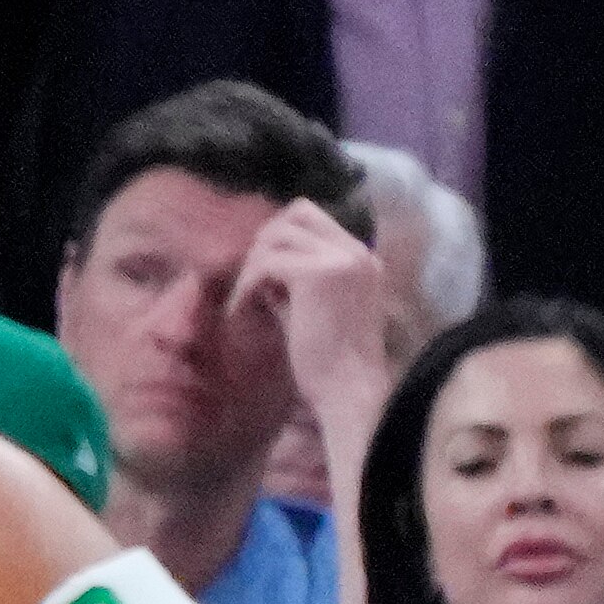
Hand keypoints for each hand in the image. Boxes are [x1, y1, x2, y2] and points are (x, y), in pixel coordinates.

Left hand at [229, 196, 387, 426]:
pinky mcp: (318, 275)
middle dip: (264, 241)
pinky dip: (247, 284)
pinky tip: (241, 309)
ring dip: (253, 264)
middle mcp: (356, 251)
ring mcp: (340, 260)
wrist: (350, 391)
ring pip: (279, 235)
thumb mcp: (316, 310)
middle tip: (247, 279)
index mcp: (362, 258)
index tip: (261, 270)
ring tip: (243, 298)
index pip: (314, 218)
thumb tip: (263, 267)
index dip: (280, 236)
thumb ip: (296, 283)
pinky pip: (267, 264)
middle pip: (298, 212)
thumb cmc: (332, 365)